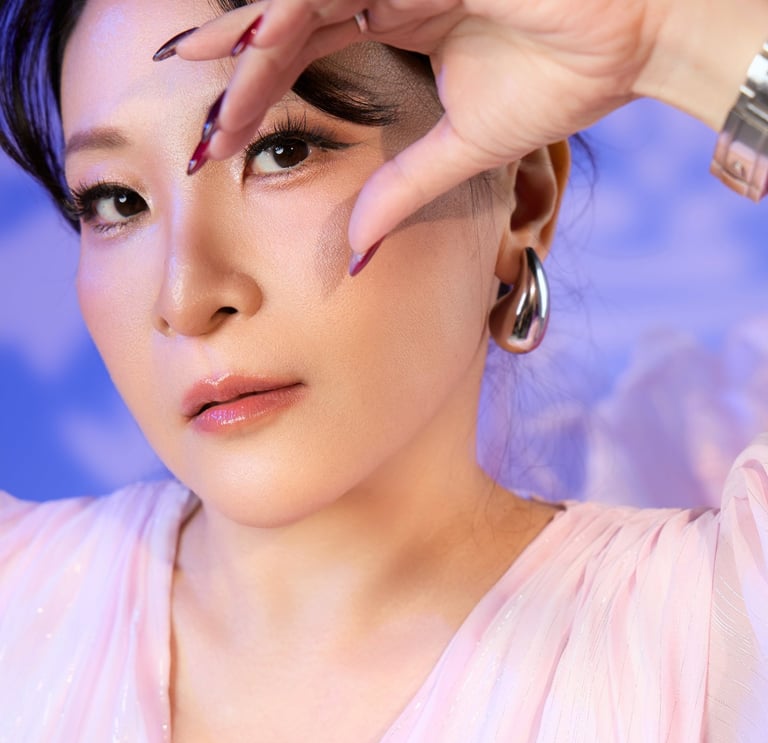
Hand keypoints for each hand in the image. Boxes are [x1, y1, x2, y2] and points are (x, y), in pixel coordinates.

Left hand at [169, 0, 765, 252]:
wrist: (635, 39)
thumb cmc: (563, 78)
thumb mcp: (463, 150)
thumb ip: (405, 189)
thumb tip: (357, 249)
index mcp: (396, 25)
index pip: (305, 56)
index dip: (259, 95)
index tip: (218, 146)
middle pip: (288, 24)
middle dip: (236, 69)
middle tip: (192, 118)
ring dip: (253, 38)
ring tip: (204, 77)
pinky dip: (299, 11)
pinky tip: (257, 39)